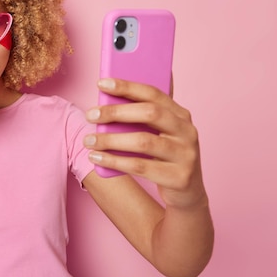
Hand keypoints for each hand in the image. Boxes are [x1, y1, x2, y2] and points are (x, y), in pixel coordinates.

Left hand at [84, 78, 206, 208]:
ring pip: (143, 142)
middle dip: (116, 112)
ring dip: (110, 140)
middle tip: (90, 115)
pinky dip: (115, 161)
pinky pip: (140, 167)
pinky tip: (97, 158)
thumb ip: (141, 117)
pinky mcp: (179, 177)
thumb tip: (109, 95)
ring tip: (89, 140)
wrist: (186, 193)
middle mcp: (187, 131)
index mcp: (181, 114)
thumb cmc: (164, 156)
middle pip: (150, 113)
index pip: (153, 93)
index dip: (127, 86)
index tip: (101, 83)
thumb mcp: (159, 133)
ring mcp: (185, 155)